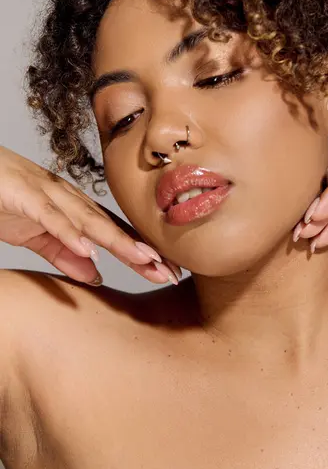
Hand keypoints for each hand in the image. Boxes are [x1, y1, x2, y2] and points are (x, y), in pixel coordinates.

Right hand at [0, 146, 180, 285]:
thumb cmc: (5, 198)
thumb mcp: (36, 235)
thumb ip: (63, 253)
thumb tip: (94, 273)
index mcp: (73, 209)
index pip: (115, 233)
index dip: (141, 253)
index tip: (169, 273)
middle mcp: (67, 199)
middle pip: (111, 227)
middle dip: (141, 250)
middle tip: (170, 271)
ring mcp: (47, 195)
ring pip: (87, 219)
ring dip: (116, 240)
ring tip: (143, 259)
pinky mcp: (23, 196)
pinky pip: (48, 215)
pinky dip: (68, 231)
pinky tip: (87, 248)